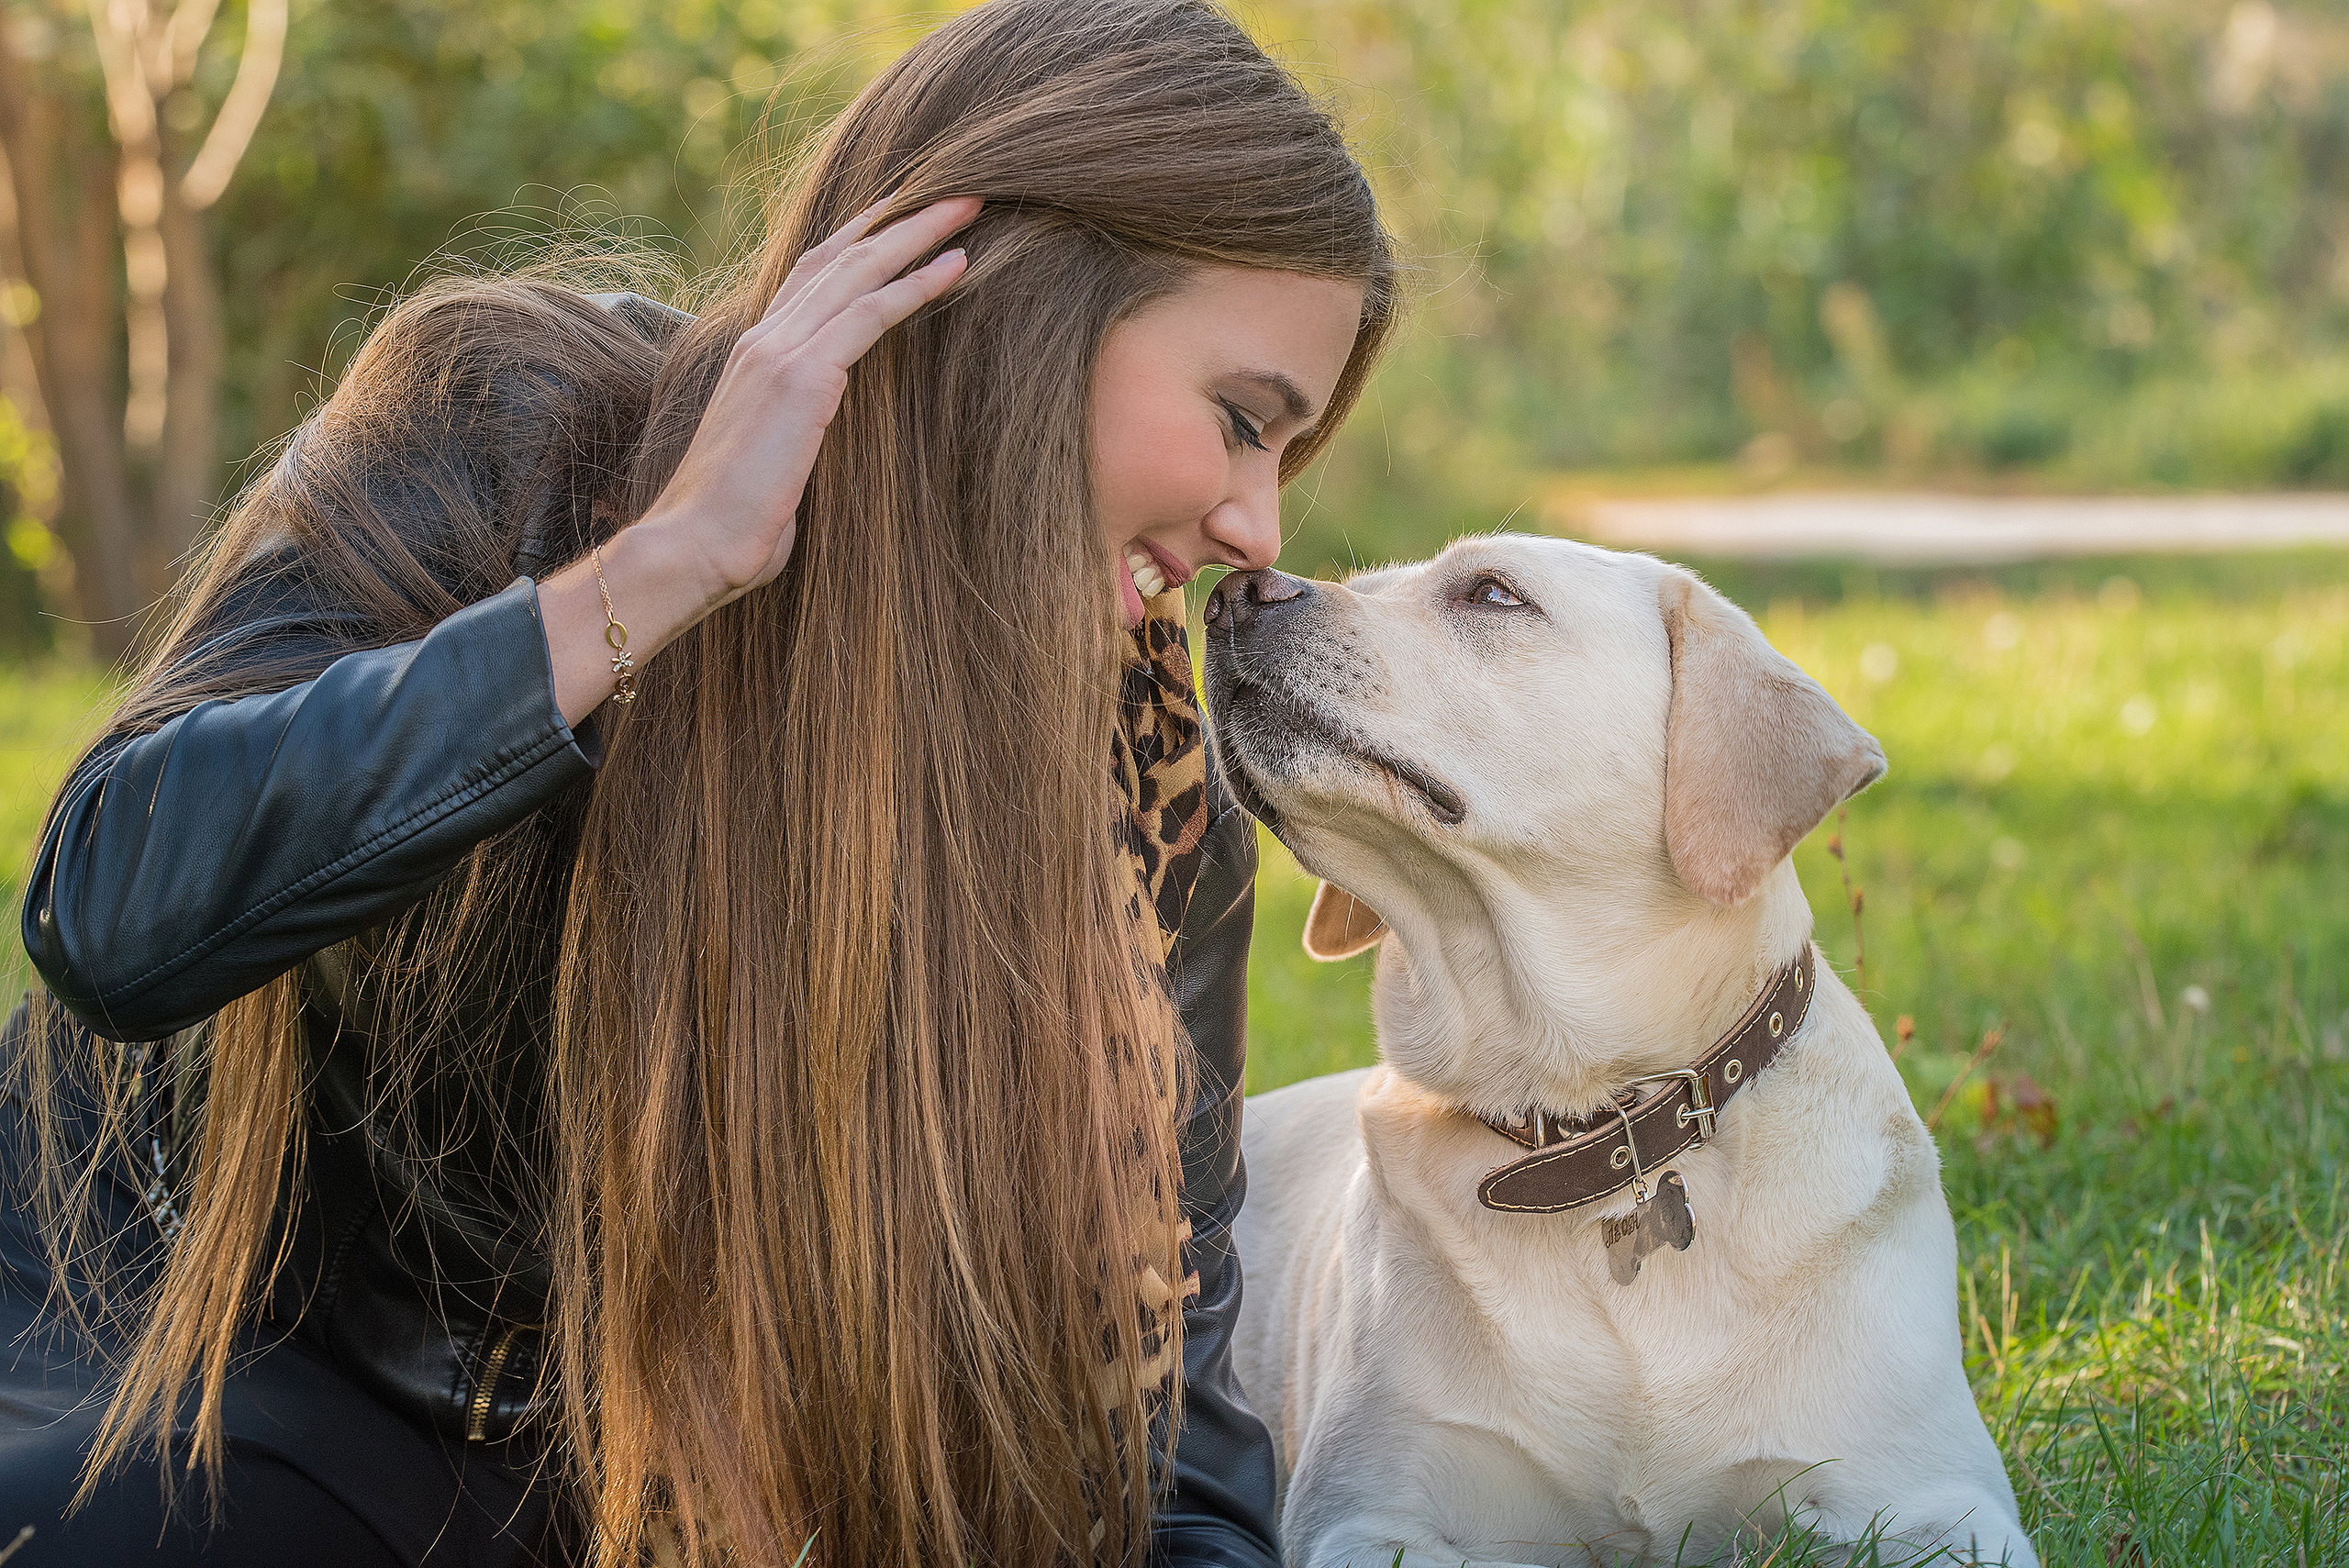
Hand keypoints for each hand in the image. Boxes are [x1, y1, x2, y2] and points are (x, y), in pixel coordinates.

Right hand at [538, 193, 976, 724]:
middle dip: (898, 218)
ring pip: (861, 271)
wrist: (691, 546)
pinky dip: (917, 283)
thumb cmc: (731, 528)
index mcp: (754, 355)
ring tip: (969, 205)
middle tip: (951, 190)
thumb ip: (798, 442)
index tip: (900, 215)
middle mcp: (765, 339)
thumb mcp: (773, 469)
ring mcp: (781, 352)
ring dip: (919, 233)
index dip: (857, 240)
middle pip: (840, 256)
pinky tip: (958, 263)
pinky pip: (872, 313)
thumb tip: (814, 458)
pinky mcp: (803, 377)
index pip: (811, 276)